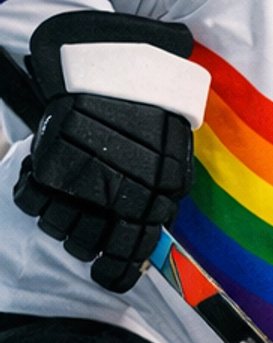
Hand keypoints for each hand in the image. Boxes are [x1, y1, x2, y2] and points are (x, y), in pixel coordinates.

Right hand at [14, 11, 207, 292]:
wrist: (119, 68)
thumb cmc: (153, 114)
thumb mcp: (174, 161)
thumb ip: (165, 200)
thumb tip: (153, 230)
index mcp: (146, 204)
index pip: (124, 258)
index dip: (113, 274)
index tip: (107, 274)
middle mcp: (110, 200)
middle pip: (82, 247)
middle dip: (84, 243)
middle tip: (86, 223)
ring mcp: (75, 183)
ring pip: (54, 226)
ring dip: (60, 219)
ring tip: (69, 198)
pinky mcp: (47, 163)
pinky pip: (29, 199)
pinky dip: (34, 195)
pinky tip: (47, 182)